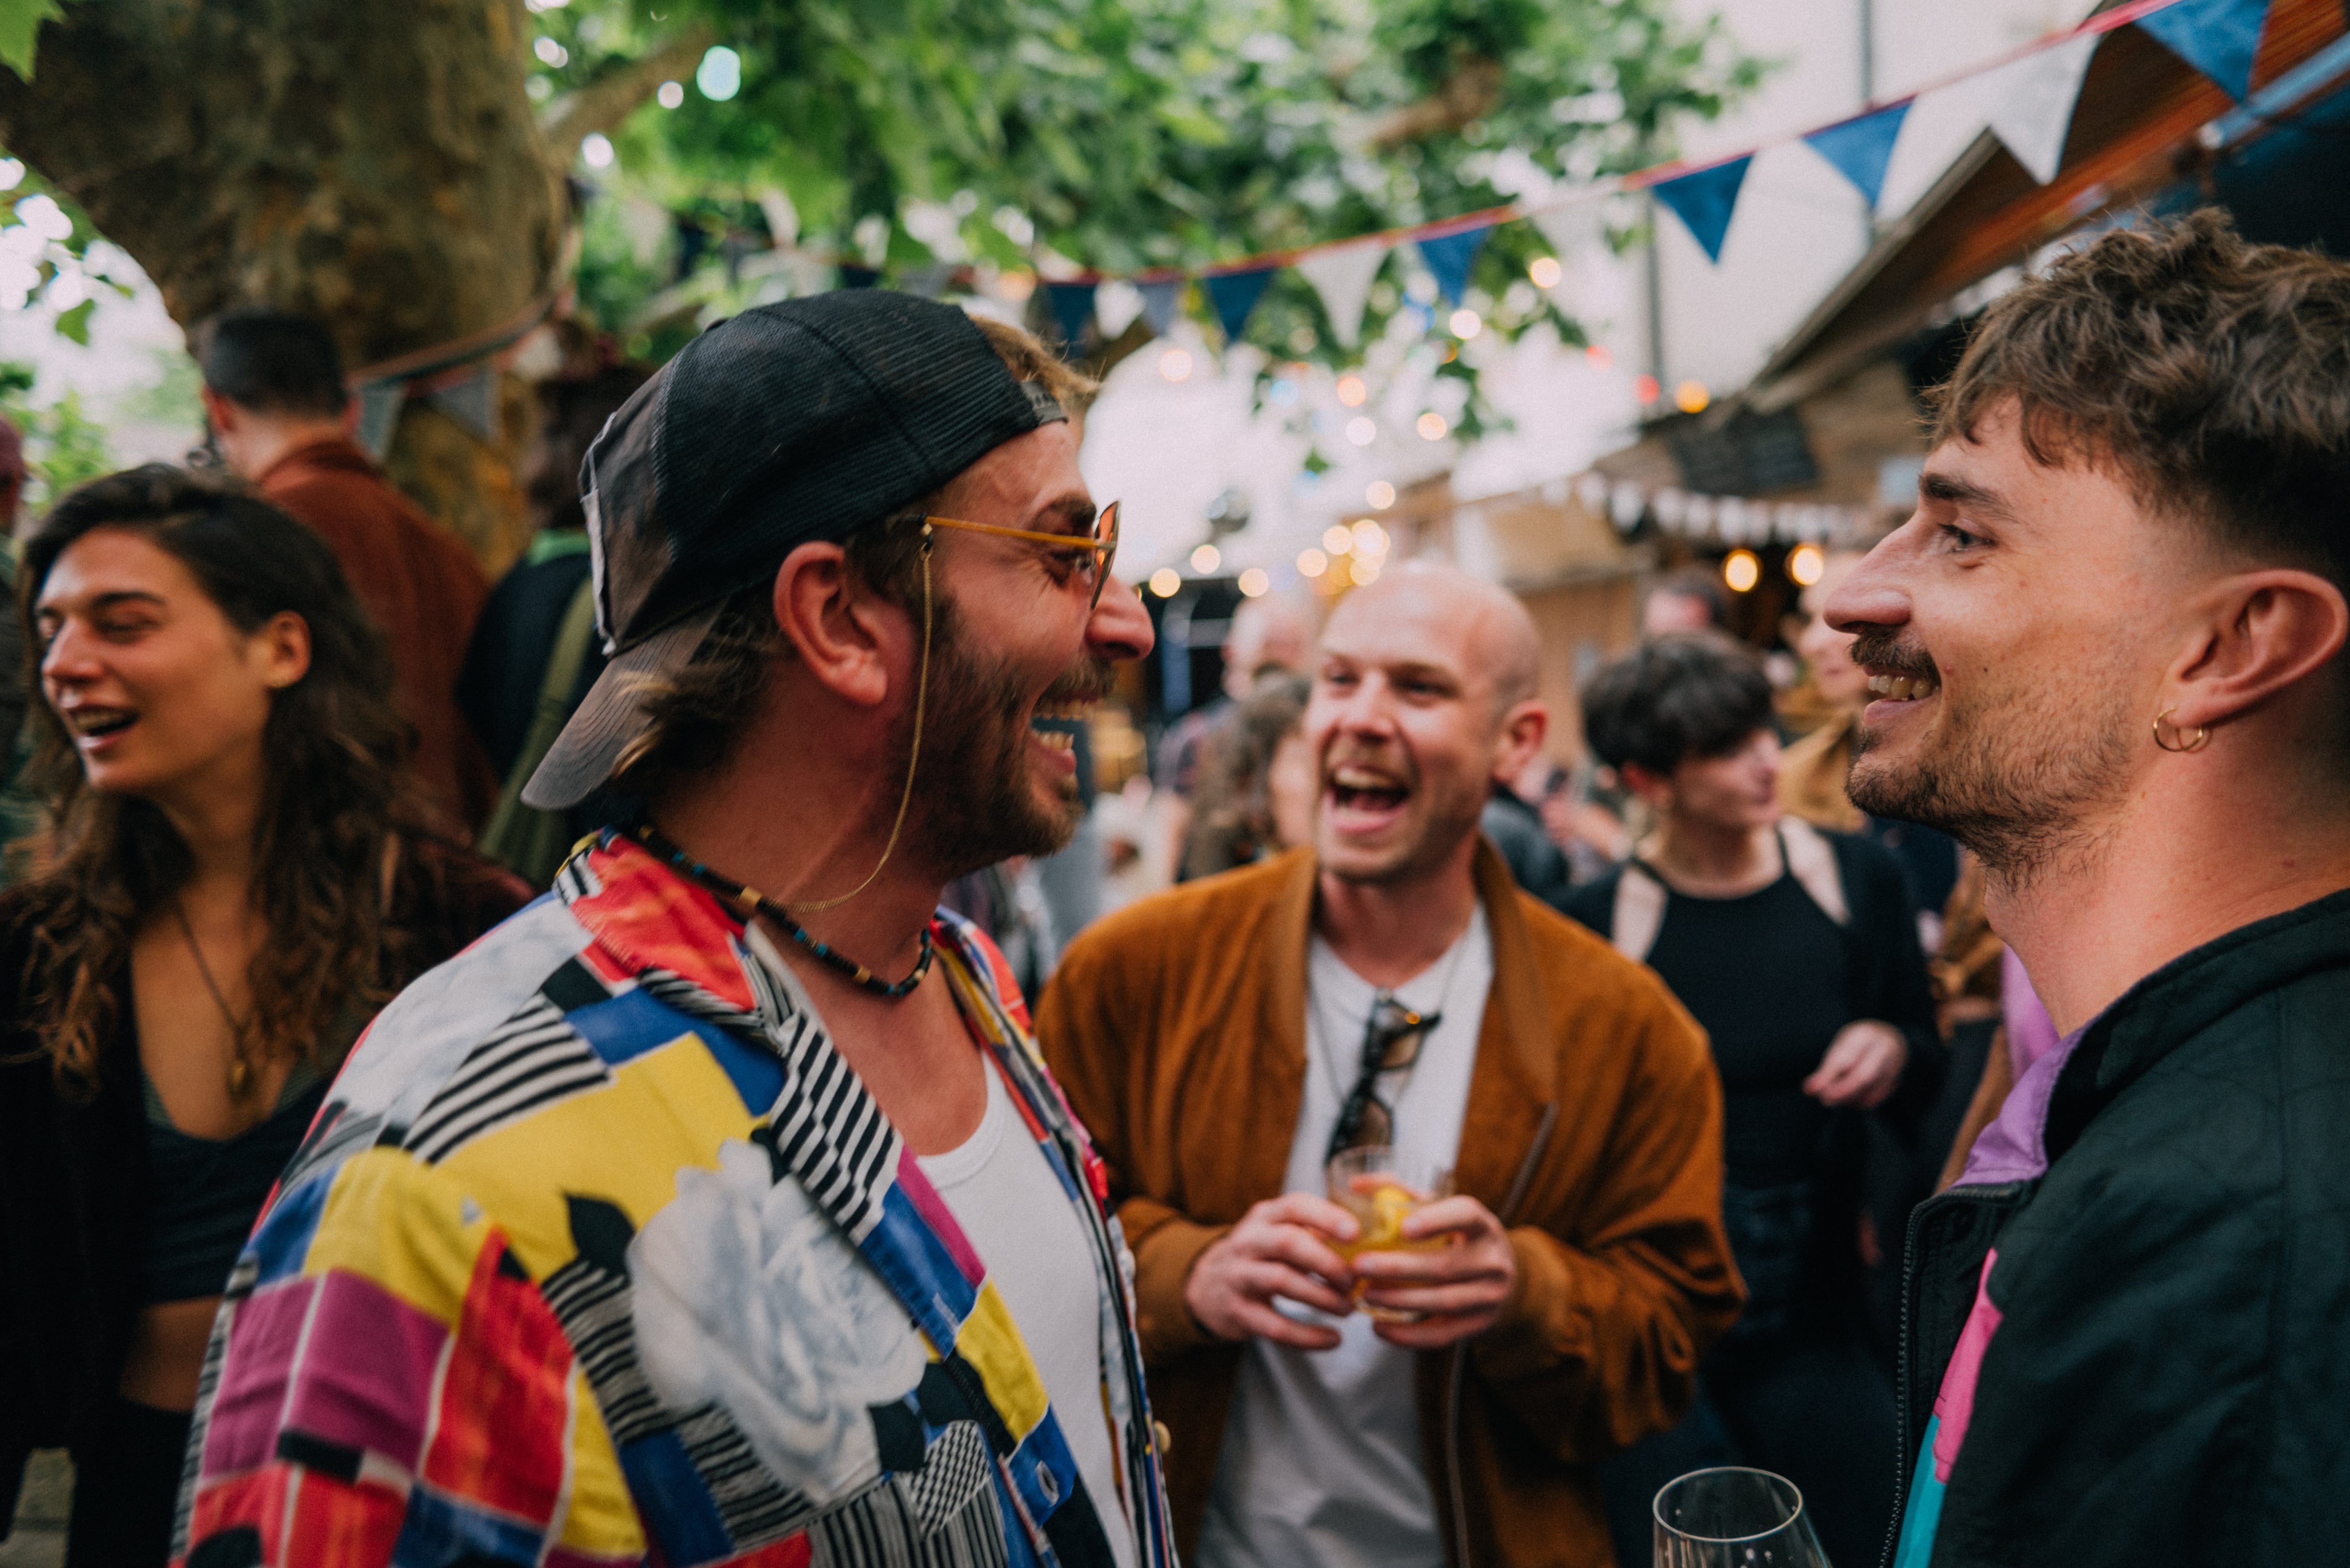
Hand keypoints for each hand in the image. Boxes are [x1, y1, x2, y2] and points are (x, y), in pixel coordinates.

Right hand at [1183, 1193, 1358, 1348]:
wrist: (1206, 1286)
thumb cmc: (1261, 1257)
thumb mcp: (1278, 1234)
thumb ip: (1314, 1234)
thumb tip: (1368, 1245)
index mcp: (1264, 1217)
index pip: (1294, 1206)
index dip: (1326, 1217)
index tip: (1355, 1234)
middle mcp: (1248, 1241)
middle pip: (1288, 1243)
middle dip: (1327, 1262)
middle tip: (1353, 1280)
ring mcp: (1239, 1276)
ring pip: (1281, 1280)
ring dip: (1321, 1296)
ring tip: (1348, 1308)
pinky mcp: (1238, 1311)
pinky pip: (1275, 1326)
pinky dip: (1307, 1336)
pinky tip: (1332, 1339)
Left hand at [1352, 1194, 1516, 1348]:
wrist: (1503, 1278)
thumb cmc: (1457, 1237)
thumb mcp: (1440, 1210)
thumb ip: (1399, 1193)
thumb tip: (1354, 1185)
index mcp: (1482, 1225)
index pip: (1466, 1215)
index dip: (1436, 1221)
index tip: (1404, 1228)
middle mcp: (1492, 1260)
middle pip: (1445, 1266)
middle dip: (1398, 1268)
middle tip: (1360, 1266)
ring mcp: (1489, 1296)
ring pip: (1442, 1301)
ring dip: (1399, 1300)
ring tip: (1364, 1295)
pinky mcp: (1479, 1326)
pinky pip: (1441, 1335)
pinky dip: (1408, 1335)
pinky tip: (1379, 1327)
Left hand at [1804, 1020, 1906, 1107]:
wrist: (1889, 1037)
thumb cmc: (1858, 1044)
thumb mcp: (1841, 1048)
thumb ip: (1827, 1070)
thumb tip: (1809, 1090)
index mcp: (1864, 1035)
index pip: (1845, 1058)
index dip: (1828, 1077)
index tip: (1811, 1090)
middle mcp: (1883, 1047)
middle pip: (1864, 1075)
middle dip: (1842, 1091)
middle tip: (1825, 1100)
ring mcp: (1895, 1063)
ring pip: (1872, 1088)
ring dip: (1851, 1098)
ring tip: (1835, 1099)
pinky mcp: (1898, 1077)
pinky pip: (1880, 1095)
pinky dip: (1863, 1102)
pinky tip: (1851, 1101)